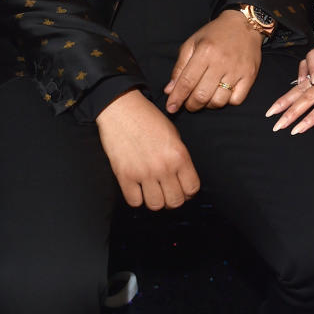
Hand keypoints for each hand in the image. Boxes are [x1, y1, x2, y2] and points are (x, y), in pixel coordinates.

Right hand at [96, 89, 199, 209]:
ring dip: (155, 200)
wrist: (121, 109)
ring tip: (152, 191)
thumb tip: (182, 178)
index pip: (192, 188)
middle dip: (173, 199)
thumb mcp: (173, 135)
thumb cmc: (147, 118)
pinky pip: (135, 201)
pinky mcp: (125, 175)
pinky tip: (138, 189)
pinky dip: (137, 198)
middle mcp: (163, 166)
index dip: (188, 192)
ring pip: (156, 205)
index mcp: (179, 155)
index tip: (183, 189)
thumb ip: (179, 158)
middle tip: (167, 192)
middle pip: (175, 201)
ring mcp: (143, 172)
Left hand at [164, 10, 263, 112]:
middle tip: (188, 104)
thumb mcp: (192, 44)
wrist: (243, 25)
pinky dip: (226, 102)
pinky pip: (236, 100)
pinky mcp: (249, 76)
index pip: (187, 82)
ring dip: (208, 105)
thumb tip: (170, 90)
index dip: (177, 98)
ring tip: (205, 98)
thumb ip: (180, 67)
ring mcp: (237, 70)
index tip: (171, 108)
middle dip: (191, 105)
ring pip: (219, 101)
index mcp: (205, 52)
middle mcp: (221, 62)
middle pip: (202, 95)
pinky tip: (222, 94)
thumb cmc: (215, 34)